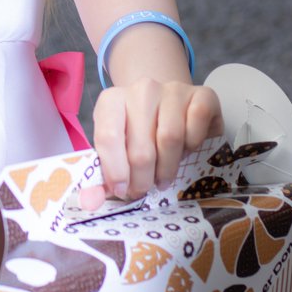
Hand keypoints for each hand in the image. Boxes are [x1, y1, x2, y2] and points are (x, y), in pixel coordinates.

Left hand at [82, 78, 222, 208]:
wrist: (170, 105)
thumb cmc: (139, 132)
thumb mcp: (117, 149)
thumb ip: (103, 175)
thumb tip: (90, 202)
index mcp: (113, 100)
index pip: (108, 137)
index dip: (115, 171)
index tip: (121, 190)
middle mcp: (142, 89)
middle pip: (141, 147)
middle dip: (142, 178)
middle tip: (143, 189)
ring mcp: (172, 89)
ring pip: (171, 139)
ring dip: (168, 168)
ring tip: (163, 176)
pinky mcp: (202, 94)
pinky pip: (198, 124)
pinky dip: (194, 145)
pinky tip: (187, 149)